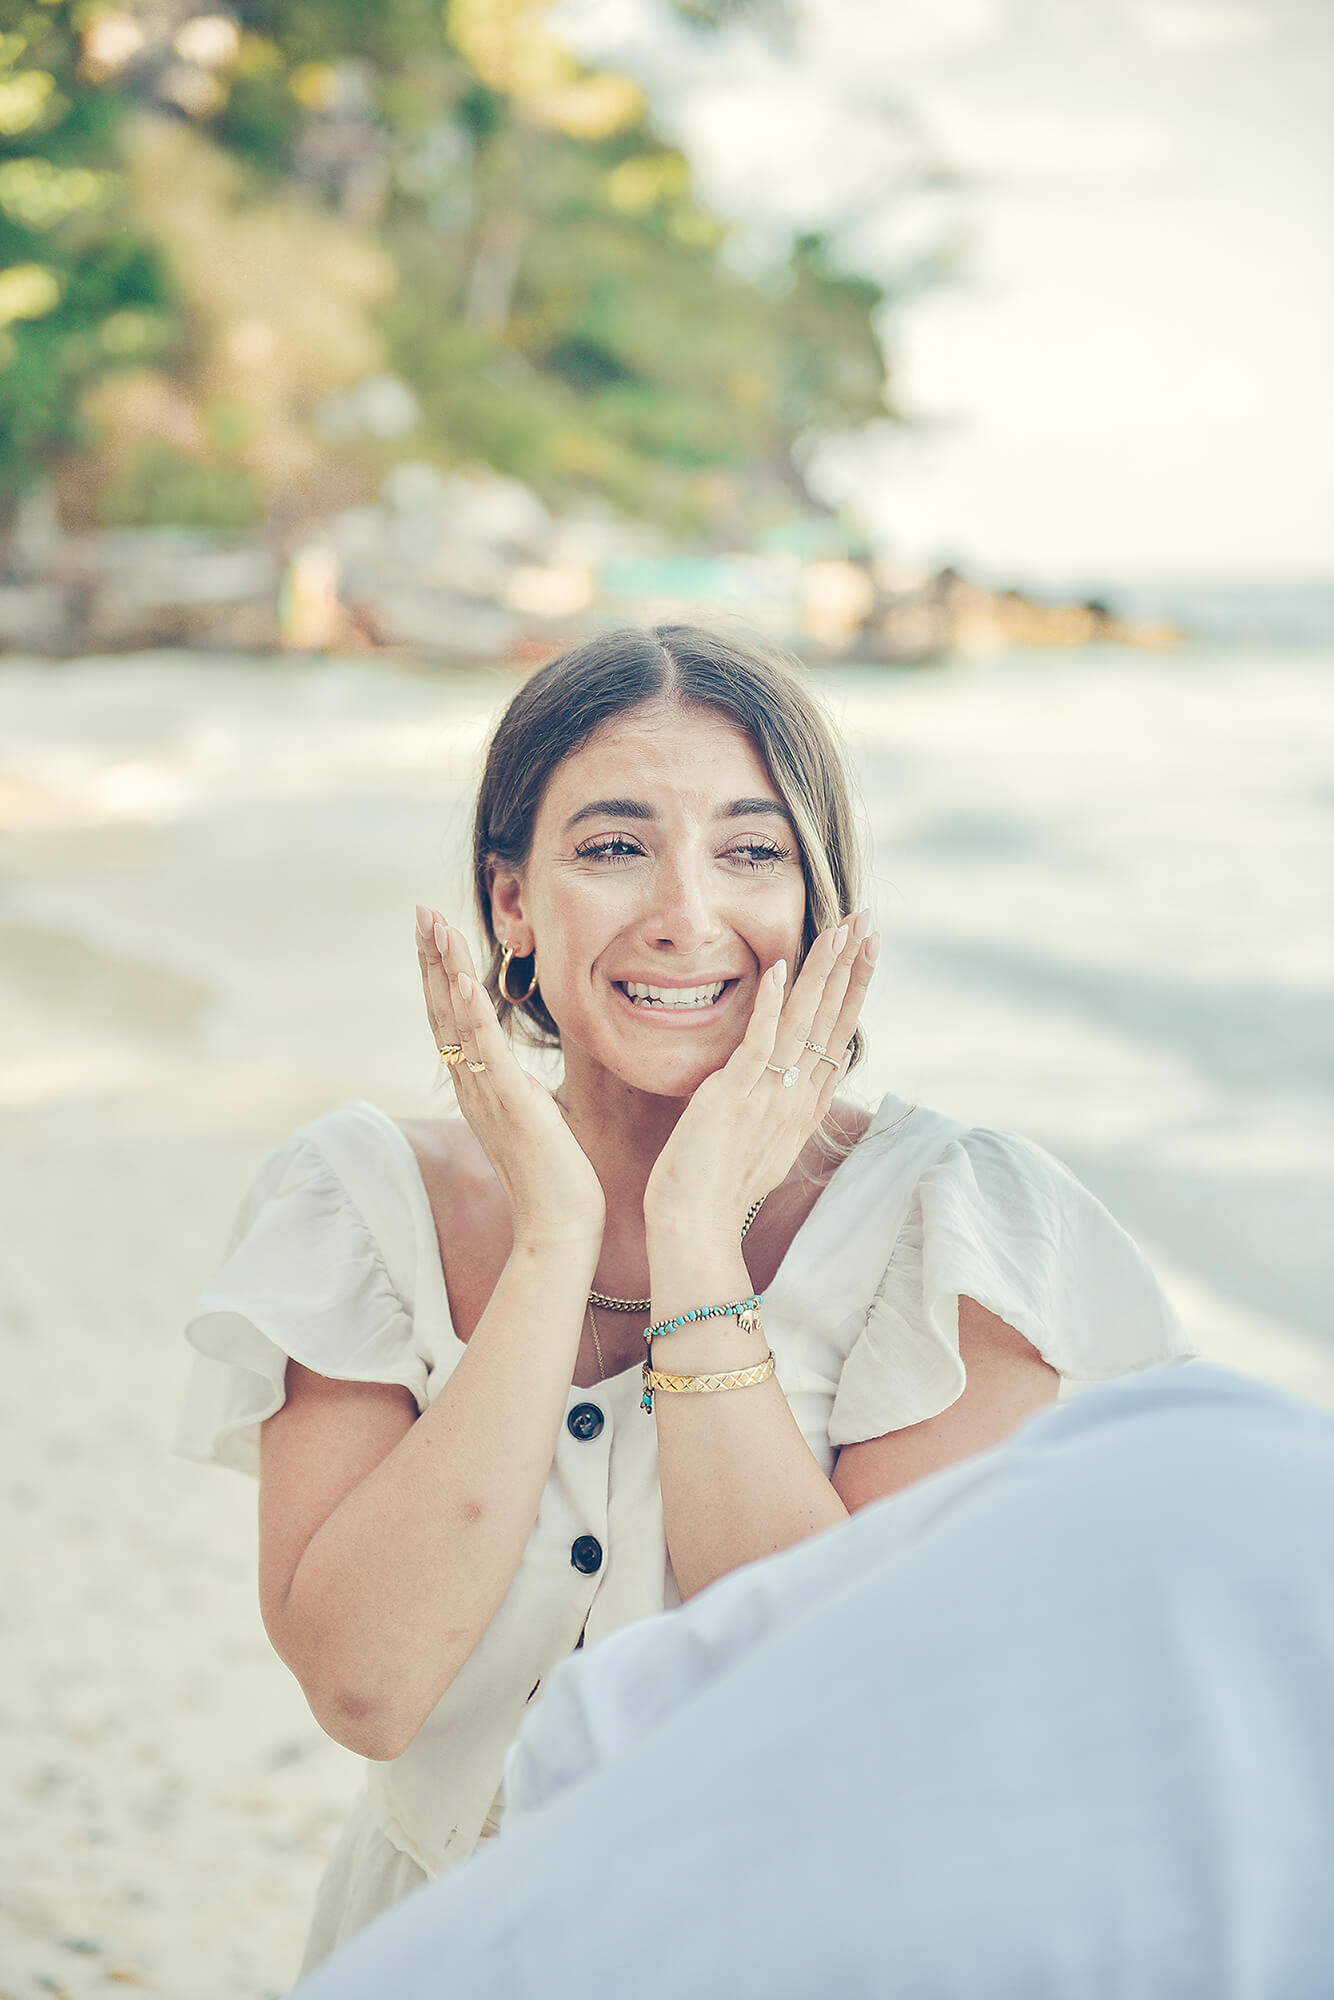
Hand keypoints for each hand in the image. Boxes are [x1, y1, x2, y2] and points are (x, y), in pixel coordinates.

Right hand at [415, 910, 605, 1248]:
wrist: (558, 1227)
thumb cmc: (554, 1178)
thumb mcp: (534, 1119)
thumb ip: (520, 1093)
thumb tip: (521, 1077)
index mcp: (479, 1085)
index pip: (451, 1017)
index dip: (440, 972)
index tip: (435, 928)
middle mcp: (472, 1085)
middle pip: (442, 1009)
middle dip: (431, 958)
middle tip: (422, 910)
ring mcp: (487, 1094)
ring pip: (457, 1020)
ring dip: (446, 970)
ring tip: (436, 925)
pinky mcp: (511, 1105)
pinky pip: (487, 1052)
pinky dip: (474, 1014)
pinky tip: (467, 981)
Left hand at [643, 913, 876, 1243]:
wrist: (697, 1222)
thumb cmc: (719, 1186)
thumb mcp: (764, 1142)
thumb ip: (779, 1108)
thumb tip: (784, 1084)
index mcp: (805, 1106)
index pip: (838, 1036)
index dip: (854, 991)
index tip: (866, 952)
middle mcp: (797, 1096)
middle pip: (833, 1020)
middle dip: (852, 967)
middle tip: (869, 924)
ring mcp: (769, 1094)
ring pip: (806, 1022)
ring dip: (824, 972)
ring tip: (841, 931)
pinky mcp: (736, 1095)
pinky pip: (760, 1041)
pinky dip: (772, 1004)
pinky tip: (780, 969)